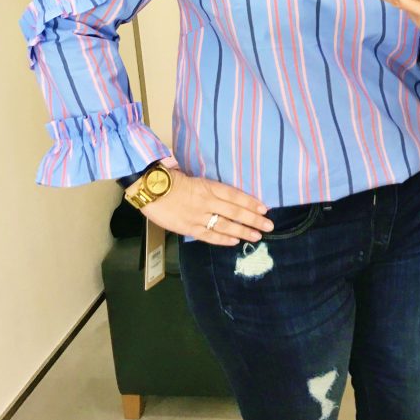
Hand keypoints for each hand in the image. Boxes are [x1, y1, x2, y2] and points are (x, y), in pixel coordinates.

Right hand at [140, 170, 274, 245]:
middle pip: (235, 211)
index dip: (251, 202)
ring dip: (243, 231)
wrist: (150, 188)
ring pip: (225, 225)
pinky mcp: (188, 227)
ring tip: (257, 236)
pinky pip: (209, 235)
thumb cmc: (170, 180)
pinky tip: (235, 241)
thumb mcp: (193, 178)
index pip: (235, 195)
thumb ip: (209, 188)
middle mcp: (206, 201)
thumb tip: (227, 196)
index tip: (265, 208)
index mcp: (208, 186)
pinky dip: (223, 239)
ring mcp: (198, 216)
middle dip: (254, 219)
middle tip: (269, 225)